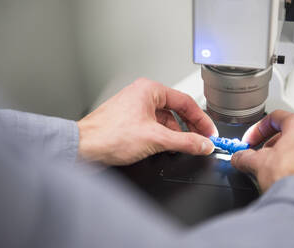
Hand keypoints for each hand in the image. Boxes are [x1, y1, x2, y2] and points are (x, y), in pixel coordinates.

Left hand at [77, 78, 217, 165]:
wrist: (83, 147)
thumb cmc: (108, 135)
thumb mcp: (156, 139)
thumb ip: (185, 142)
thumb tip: (203, 144)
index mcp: (149, 90)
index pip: (185, 102)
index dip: (201, 119)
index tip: (209, 133)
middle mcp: (142, 95)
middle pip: (176, 110)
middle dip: (190, 127)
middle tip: (201, 140)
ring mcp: (135, 108)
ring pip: (165, 119)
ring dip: (176, 133)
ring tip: (185, 146)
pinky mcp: (130, 120)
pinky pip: (154, 125)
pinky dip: (164, 136)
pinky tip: (168, 147)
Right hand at [231, 110, 293, 212]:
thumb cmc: (291, 179)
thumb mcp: (256, 163)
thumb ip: (244, 156)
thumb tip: (238, 157)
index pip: (275, 118)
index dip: (258, 130)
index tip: (250, 141)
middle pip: (293, 133)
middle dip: (275, 144)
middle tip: (262, 157)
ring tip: (281, 169)